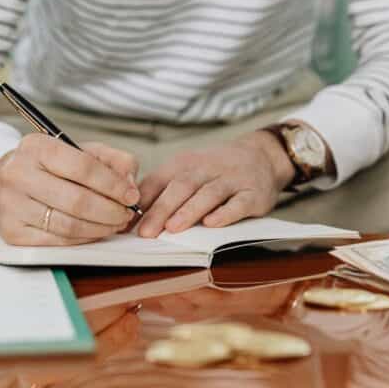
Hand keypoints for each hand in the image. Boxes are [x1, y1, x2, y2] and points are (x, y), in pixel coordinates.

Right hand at [0, 135, 140, 245]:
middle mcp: (18, 174)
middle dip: (110, 211)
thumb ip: (112, 160)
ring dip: (99, 228)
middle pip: (77, 201)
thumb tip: (129, 184)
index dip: (113, 185)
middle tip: (126, 214)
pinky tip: (94, 232)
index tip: (131, 196)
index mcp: (36, 147)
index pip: (83, 167)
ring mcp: (11, 205)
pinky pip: (56, 241)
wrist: (5, 181)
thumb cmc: (48, 166)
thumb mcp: (80, 151)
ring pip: (68, 225)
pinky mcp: (11, 231)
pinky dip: (82, 239)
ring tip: (114, 224)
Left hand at [135, 131, 293, 237]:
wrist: (262, 155)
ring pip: (208, 193)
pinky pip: (239, 203)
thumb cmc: (215, 171)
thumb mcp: (187, 172)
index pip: (159, 180)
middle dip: (162, 209)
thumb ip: (161, 192)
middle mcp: (206, 168)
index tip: (126, 223)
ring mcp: (232, 179)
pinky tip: (212, 224)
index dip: (143, 201)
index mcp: (184, 163)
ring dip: (189, 211)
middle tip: (146, 232)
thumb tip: (130, 220)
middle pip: (181, 186)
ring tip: (172, 228)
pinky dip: (225, 213)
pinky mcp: (253, 193)